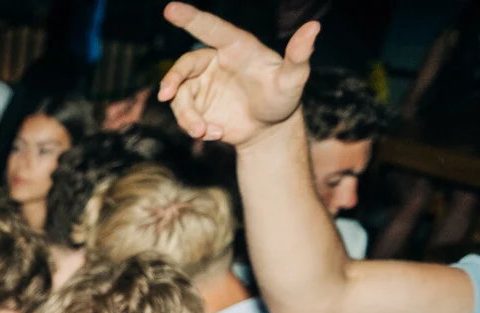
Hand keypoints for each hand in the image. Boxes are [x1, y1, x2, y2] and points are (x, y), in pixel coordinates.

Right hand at [157, 5, 318, 147]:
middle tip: (165, 95)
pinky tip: (215, 134)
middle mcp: (214, 62)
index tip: (170, 8)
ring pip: (179, 96)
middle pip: (184, 66)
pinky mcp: (195, 106)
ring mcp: (202, 85)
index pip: (211, 28)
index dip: (190, 18)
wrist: (268, 128)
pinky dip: (195, 127)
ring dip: (188, 116)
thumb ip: (299, 55)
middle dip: (172, 79)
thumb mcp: (293, 79)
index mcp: (235, 47)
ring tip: (204, 132)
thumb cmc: (283, 98)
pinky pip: (184, 115)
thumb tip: (314, 28)